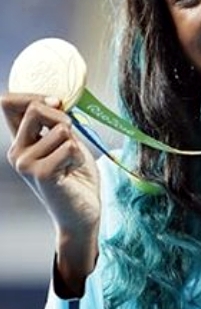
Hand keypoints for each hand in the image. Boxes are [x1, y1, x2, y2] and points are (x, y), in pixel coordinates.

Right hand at [1, 93, 100, 290]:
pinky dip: (80, 157)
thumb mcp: (67, 143)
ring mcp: (25, 163)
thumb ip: (58, 124)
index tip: (56, 101)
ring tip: (72, 163)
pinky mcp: (40, 173)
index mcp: (21, 142)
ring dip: (76, 144)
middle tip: (72, 138)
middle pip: (35, 108)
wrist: (82, 213)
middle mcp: (17, 151)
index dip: (33, 94)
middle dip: (62, 116)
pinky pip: (70, 146)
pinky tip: (73, 173)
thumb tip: (56, 99)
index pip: (9, 103)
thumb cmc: (76, 177)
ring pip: (61, 129)